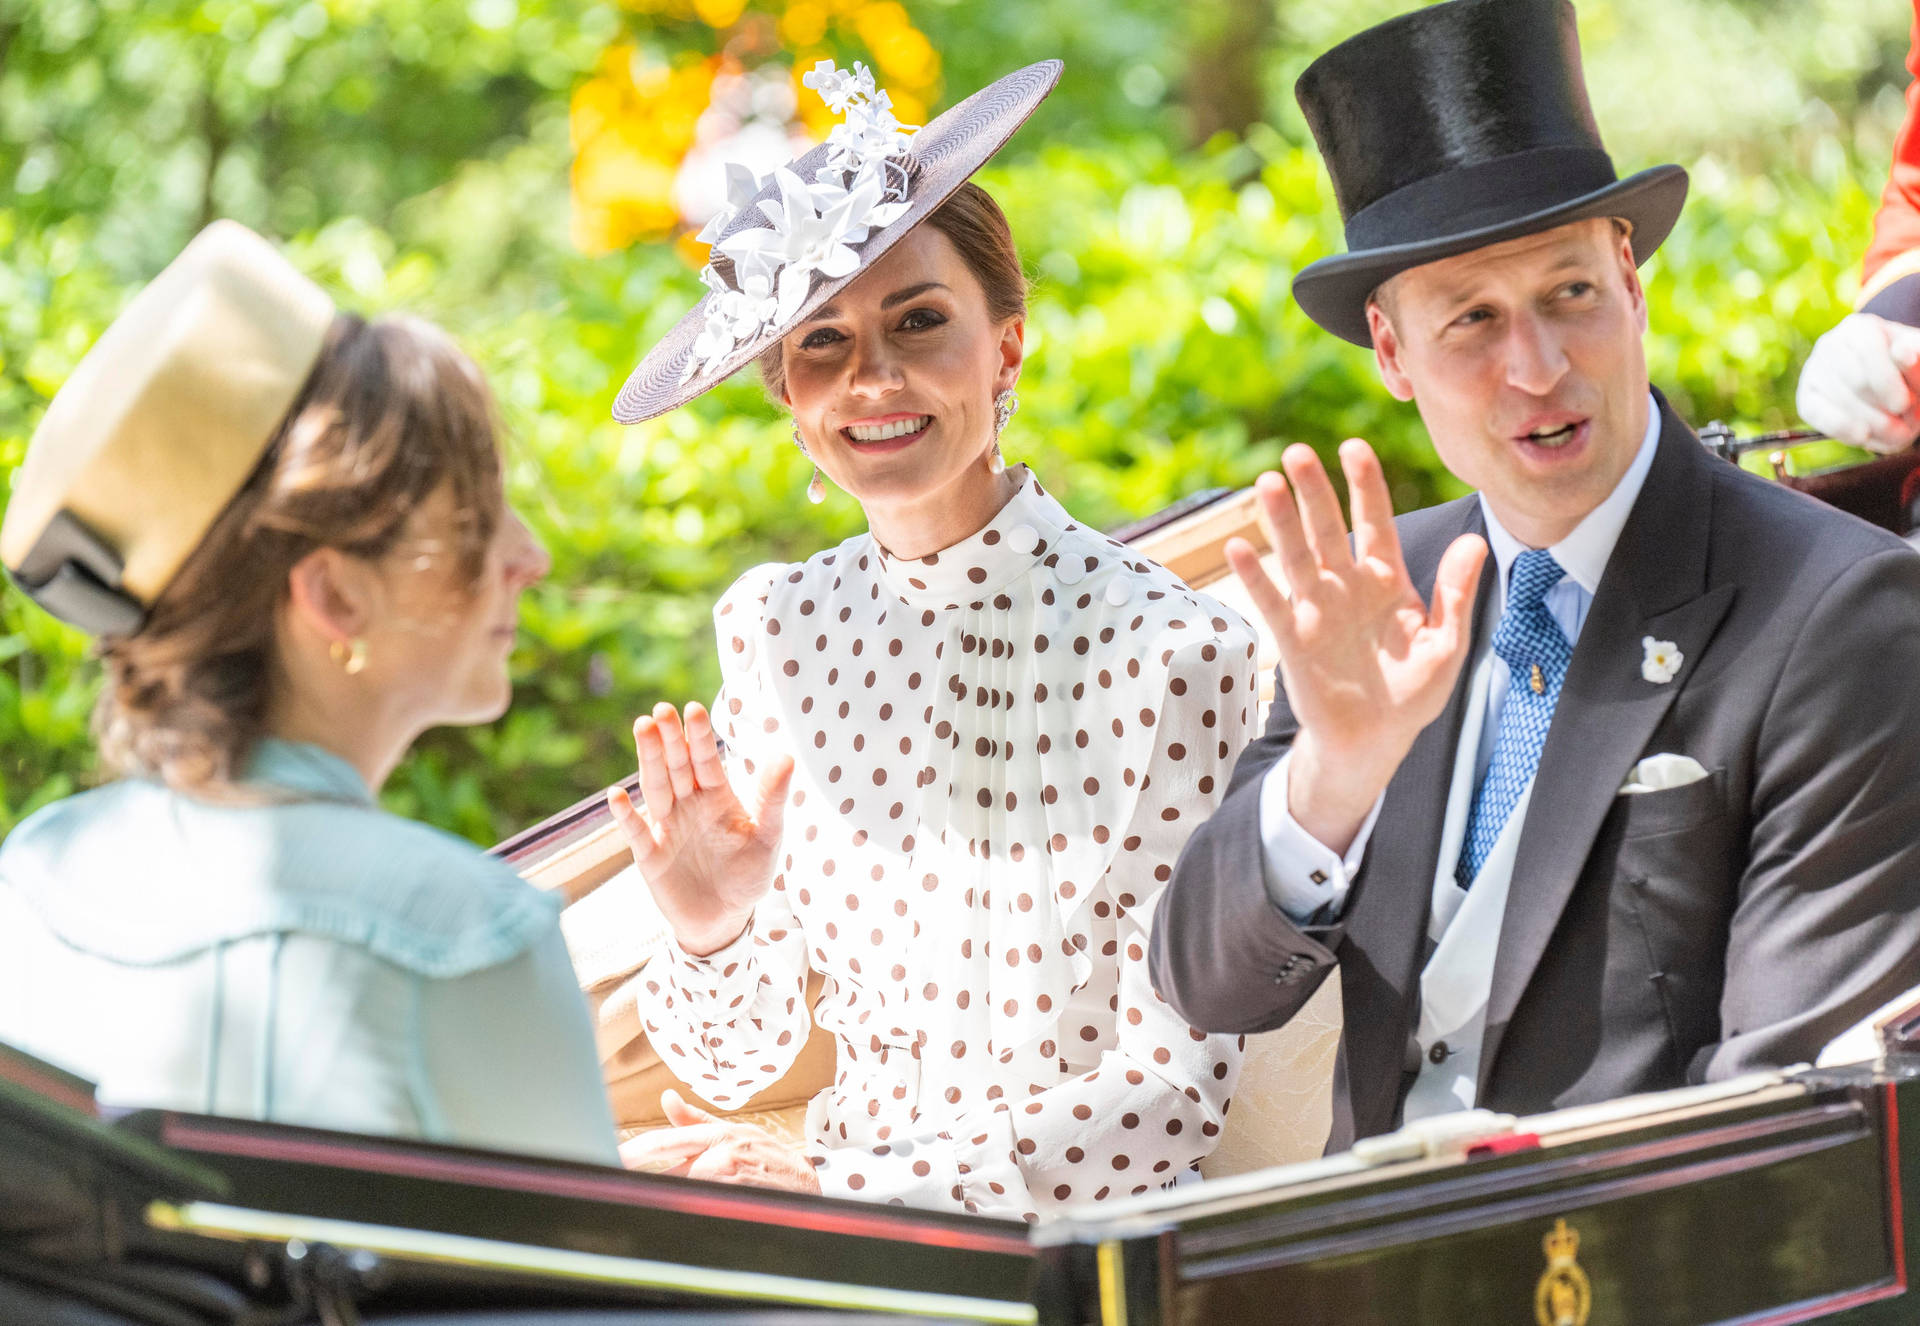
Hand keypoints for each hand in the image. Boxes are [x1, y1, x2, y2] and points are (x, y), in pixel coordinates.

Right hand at [607, 701, 793, 956]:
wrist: (724, 919)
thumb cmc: (748, 874)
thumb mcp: (767, 837)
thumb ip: (772, 799)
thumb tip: (786, 756)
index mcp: (716, 796)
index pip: (706, 760)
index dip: (699, 736)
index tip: (693, 709)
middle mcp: (688, 805)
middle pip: (676, 766)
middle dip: (669, 738)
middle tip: (661, 710)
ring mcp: (666, 827)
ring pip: (655, 787)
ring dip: (648, 760)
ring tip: (642, 729)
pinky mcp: (650, 856)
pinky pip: (635, 832)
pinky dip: (626, 815)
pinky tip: (616, 795)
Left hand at [618, 1090, 820, 1193]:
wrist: (808, 1182)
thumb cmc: (767, 1155)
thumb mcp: (733, 1130)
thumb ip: (694, 1119)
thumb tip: (666, 1098)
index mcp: (716, 1134)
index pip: (665, 1141)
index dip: (634, 1151)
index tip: (610, 1158)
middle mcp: (720, 1153)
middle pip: (668, 1174)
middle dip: (648, 1183)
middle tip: (621, 1189)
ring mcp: (728, 1178)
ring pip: (684, 1192)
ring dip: (673, 1198)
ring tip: (673, 1202)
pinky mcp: (736, 1199)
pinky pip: (701, 1205)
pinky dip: (692, 1208)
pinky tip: (693, 1211)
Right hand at [1226, 440, 1486, 854]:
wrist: (1372, 742)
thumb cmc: (1412, 696)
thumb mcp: (1446, 647)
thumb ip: (1456, 596)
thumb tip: (1476, 543)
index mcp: (1387, 582)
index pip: (1375, 522)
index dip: (1365, 486)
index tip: (1353, 447)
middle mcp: (1347, 586)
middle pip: (1328, 528)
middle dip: (1314, 491)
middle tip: (1297, 453)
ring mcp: (1316, 609)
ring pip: (1295, 555)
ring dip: (1280, 520)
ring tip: (1266, 483)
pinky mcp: (1292, 638)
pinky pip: (1271, 601)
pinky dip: (1254, 575)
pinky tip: (1238, 546)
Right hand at [1796, 312, 1919, 453]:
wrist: (1889, 388)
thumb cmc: (1907, 372)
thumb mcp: (1919, 361)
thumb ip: (1917, 356)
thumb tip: (1903, 352)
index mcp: (1860, 328)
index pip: (1868, 349)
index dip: (1886, 381)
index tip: (1903, 405)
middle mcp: (1830, 344)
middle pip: (1854, 379)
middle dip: (1882, 407)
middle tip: (1905, 425)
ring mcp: (1814, 371)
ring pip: (1840, 401)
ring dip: (1871, 423)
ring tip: (1895, 433)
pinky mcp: (1806, 398)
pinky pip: (1818, 416)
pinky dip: (1844, 429)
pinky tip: (1864, 436)